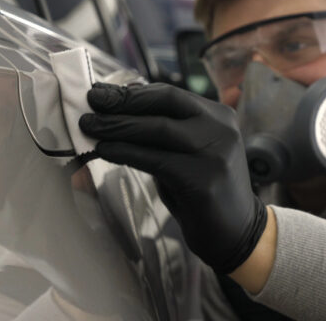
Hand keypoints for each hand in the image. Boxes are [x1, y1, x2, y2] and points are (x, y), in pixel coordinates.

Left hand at [79, 82, 266, 273]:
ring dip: (117, 126)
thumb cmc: (202, 190)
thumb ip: (162, 132)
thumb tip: (117, 111)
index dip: (132, 92)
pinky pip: (155, 160)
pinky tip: (104, 151)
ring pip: (156, 130)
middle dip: (122, 102)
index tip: (100, 92)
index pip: (169, 94)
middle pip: (163, 104)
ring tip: (89, 126)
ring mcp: (214, 153)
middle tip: (89, 103)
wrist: (237, 234)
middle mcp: (220, 129)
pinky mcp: (203, 180)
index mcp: (218, 116)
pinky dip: (125, 152)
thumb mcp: (186, 152)